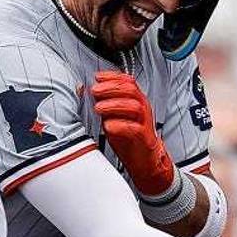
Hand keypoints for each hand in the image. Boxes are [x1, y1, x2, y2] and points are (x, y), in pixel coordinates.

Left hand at [91, 71, 176, 195]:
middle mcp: (142, 108)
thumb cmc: (130, 137)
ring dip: (114, 105)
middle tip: (96, 91)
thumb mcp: (115, 116)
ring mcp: (144, 122)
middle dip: (111, 88)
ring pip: (134, 106)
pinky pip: (134, 128)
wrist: (144, 159)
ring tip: (99, 108)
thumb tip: (91, 91)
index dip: (112, 77)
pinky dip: (120, 125)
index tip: (98, 77)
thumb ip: (106, 103)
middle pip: (130, 91)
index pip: (127, 82)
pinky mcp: (144, 137)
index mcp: (136, 100)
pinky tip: (109, 125)